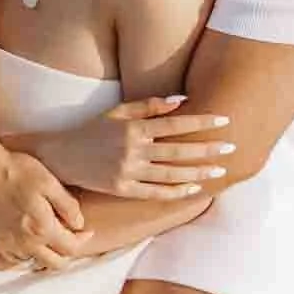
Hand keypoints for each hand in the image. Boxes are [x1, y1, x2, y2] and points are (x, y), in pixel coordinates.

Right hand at [0, 143, 90, 268]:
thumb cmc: (15, 171)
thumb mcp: (49, 182)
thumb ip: (68, 206)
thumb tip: (79, 223)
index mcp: (42, 229)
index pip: (71, 247)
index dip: (83, 239)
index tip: (86, 230)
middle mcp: (26, 243)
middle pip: (55, 263)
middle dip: (68, 253)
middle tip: (71, 237)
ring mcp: (8, 244)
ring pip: (35, 262)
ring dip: (47, 254)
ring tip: (49, 238)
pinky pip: (15, 258)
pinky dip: (26, 254)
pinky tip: (28, 240)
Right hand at [17, 96, 232, 199]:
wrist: (62, 156)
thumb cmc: (91, 130)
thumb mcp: (117, 112)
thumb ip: (148, 106)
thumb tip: (180, 101)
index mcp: (132, 128)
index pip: (174, 125)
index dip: (200, 123)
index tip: (223, 121)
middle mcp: (132, 150)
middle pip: (178, 151)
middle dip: (207, 149)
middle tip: (231, 147)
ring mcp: (128, 172)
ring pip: (170, 174)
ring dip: (198, 172)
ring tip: (219, 170)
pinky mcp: (122, 189)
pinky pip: (154, 192)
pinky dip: (176, 191)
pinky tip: (193, 188)